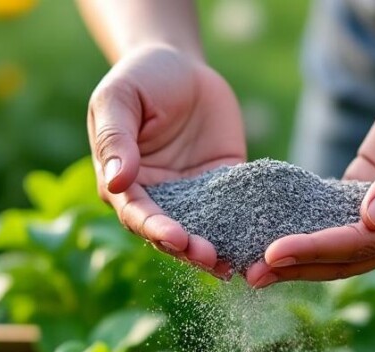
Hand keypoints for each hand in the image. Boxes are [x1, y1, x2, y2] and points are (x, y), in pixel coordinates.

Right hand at [88, 45, 245, 277]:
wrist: (180, 64)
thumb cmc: (139, 78)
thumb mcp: (119, 99)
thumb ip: (116, 139)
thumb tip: (116, 182)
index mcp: (124, 184)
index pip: (137, 214)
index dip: (156, 228)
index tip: (176, 238)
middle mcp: (156, 198)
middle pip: (170, 233)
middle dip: (189, 249)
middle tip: (210, 258)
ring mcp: (191, 196)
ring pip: (202, 231)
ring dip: (216, 249)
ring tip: (234, 265)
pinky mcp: (222, 186)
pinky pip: (234, 210)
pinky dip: (244, 228)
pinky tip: (259, 243)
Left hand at [245, 74, 374, 286]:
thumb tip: (372, 218)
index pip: (363, 244)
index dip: (318, 250)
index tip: (275, 251)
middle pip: (345, 260)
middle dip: (298, 267)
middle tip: (252, 273)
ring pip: (336, 254)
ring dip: (296, 262)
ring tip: (253, 270)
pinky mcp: (366, 209)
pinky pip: (332, 228)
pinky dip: (303, 238)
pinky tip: (269, 241)